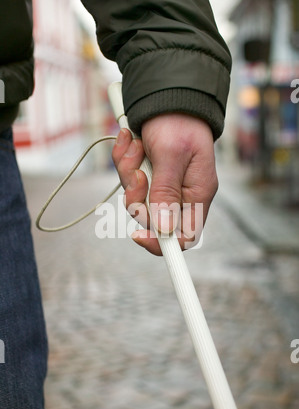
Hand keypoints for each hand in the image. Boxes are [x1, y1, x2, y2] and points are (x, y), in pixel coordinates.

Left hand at [112, 113, 217, 255]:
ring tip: (135, 146)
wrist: (168, 94)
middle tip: (137, 173)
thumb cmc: (177, 121)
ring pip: (136, 199)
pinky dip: (124, 161)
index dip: (161, 242)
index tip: (138, 235)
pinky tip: (130, 141)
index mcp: (197, 194)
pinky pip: (129, 180)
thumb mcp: (171, 156)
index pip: (184, 236)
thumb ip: (166, 194)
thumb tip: (164, 231)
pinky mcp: (149, 174)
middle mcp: (182, 194)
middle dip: (136, 197)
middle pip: (153, 219)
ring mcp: (164, 184)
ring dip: (128, 174)